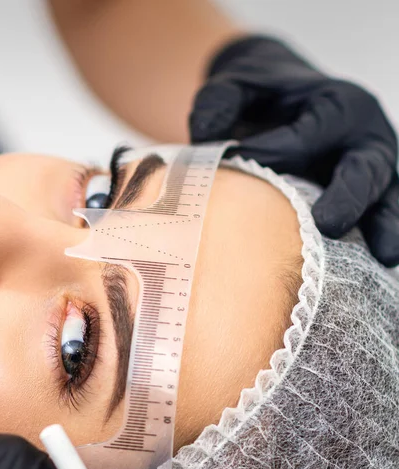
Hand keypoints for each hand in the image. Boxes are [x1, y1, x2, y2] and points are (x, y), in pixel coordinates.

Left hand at [190, 36, 398, 266]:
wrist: (283, 102)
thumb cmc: (263, 98)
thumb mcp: (239, 84)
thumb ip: (220, 98)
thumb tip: (205, 135)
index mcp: (337, 104)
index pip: (311, 134)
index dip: (279, 152)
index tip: (242, 165)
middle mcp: (364, 138)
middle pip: (365, 167)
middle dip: (349, 196)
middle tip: (328, 224)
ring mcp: (373, 172)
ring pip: (386, 198)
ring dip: (383, 227)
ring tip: (383, 256)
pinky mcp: (370, 199)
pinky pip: (380, 218)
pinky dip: (378, 239)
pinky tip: (374, 268)